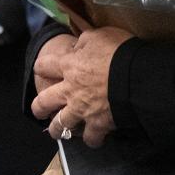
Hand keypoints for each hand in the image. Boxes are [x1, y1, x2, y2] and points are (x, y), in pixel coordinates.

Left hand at [32, 27, 129, 146]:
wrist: (136, 77)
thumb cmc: (118, 52)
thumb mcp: (99, 36)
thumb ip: (84, 41)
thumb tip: (78, 44)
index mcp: (69, 66)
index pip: (44, 65)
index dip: (41, 67)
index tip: (41, 69)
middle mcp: (69, 90)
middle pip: (43, 102)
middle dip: (39, 107)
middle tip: (39, 110)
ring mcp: (81, 110)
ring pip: (61, 126)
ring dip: (58, 130)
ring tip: (58, 132)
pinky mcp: (97, 124)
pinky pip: (91, 137)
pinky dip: (92, 139)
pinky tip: (94, 138)